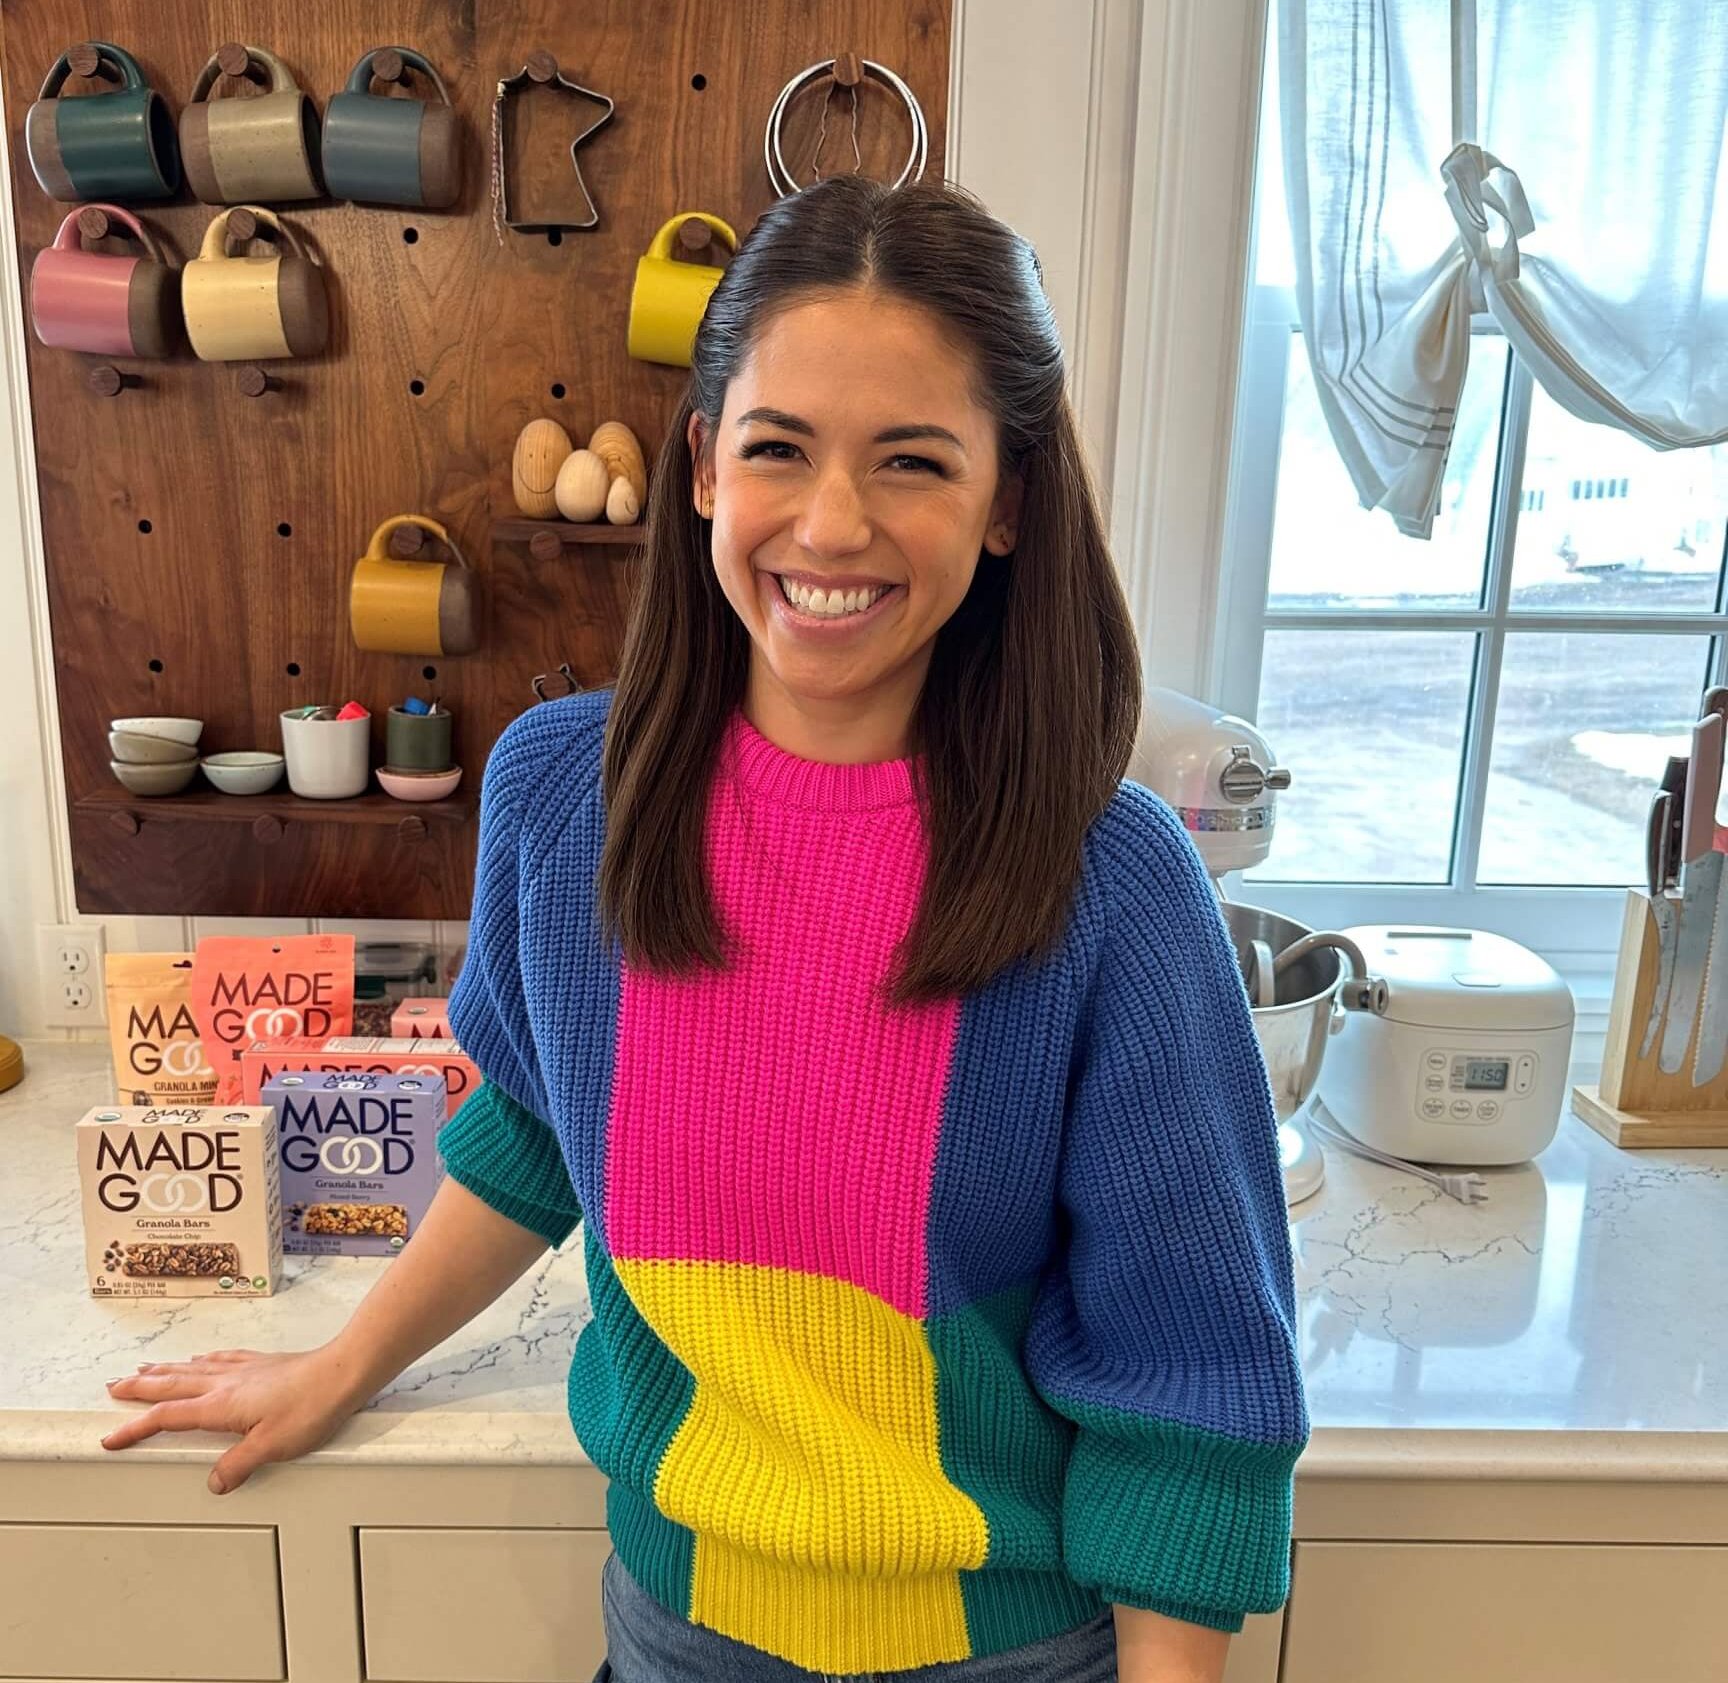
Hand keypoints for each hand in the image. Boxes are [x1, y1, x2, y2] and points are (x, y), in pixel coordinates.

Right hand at [100, 1344, 373, 1494]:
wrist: (343, 1371)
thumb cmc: (312, 1407)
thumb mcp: (272, 1447)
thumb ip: (238, 1465)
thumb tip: (215, 1482)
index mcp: (221, 1405)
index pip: (167, 1418)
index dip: (136, 1429)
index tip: (111, 1437)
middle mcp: (226, 1383)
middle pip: (172, 1384)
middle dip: (139, 1387)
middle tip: (113, 1387)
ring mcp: (244, 1369)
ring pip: (192, 1368)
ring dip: (164, 1370)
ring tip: (144, 1369)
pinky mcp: (262, 1363)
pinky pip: (221, 1358)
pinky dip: (202, 1360)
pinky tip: (201, 1358)